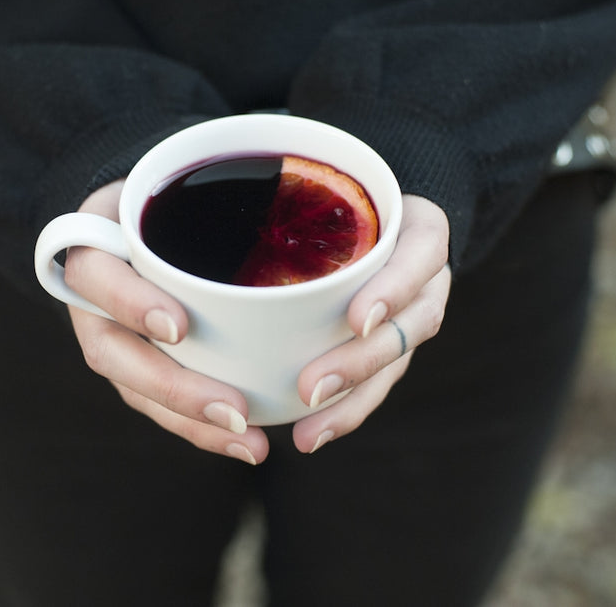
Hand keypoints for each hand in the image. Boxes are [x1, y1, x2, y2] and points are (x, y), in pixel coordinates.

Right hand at [64, 181, 270, 464]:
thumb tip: (283, 165)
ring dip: (193, 423)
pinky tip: (249, 440)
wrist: (140, 212)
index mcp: (91, 249)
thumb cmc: (164, 191)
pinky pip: (162, 404)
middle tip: (235, 410)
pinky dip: (202, 427)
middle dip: (175, 390)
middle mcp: (91, 303)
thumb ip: (197, 175)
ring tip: (251, 442)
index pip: (97, 276)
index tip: (178, 326)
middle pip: (115, 356)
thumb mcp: (168, 173)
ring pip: (139, 391)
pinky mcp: (137, 364)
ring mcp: (111, 338)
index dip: (131, 304)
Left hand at [291, 194, 451, 452]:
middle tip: (312, 386)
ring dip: (351, 401)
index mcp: (421, 231)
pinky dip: (343, 413)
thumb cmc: (343, 198)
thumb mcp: (332, 180)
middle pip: (409, 327)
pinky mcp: (392, 348)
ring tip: (310, 432)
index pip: (420, 256)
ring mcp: (413, 318)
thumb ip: (296, 185)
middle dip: (360, 361)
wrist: (379, 214)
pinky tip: (308, 435)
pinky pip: (374, 386)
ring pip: (392, 366)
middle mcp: (426, 279)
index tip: (358, 319)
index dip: (393, 289)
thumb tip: (188, 222)